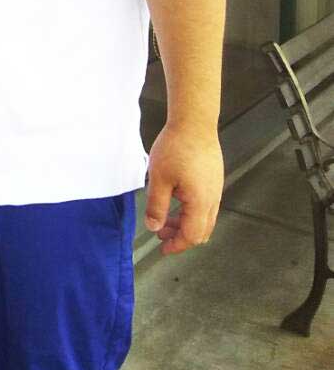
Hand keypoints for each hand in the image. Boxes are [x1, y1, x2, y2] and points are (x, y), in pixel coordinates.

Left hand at [144, 122, 223, 254]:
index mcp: (200, 203)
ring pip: (204, 218)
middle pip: (201, 230)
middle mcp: (212, 199)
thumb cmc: (176, 146)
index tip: (162, 248)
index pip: (191, 235)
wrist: (195, 121)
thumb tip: (154, 227)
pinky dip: (191, 210)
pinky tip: (176, 198)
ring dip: (185, 223)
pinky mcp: (214, 179)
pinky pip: (206, 204)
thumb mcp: (159, 178)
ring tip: (165, 216)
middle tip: (161, 233)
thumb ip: (157, 206)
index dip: (176, 245)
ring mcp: (216, 189)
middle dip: (181, 236)